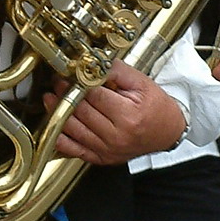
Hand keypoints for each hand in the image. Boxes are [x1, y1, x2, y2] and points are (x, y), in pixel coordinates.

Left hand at [43, 61, 187, 164]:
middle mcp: (116, 136)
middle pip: (81, 113)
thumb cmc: (156, 107)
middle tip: (58, 83)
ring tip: (51, 99)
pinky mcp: (102, 158)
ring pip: (73, 130)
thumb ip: (116, 70)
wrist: (167, 132)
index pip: (94, 96)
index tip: (69, 75)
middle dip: (65, 95)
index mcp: (128, 116)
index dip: (78, 83)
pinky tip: (55, 126)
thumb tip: (94, 62)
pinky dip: (61, 139)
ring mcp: (108, 150)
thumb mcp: (141, 82)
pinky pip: (74, 150)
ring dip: (58, 113)